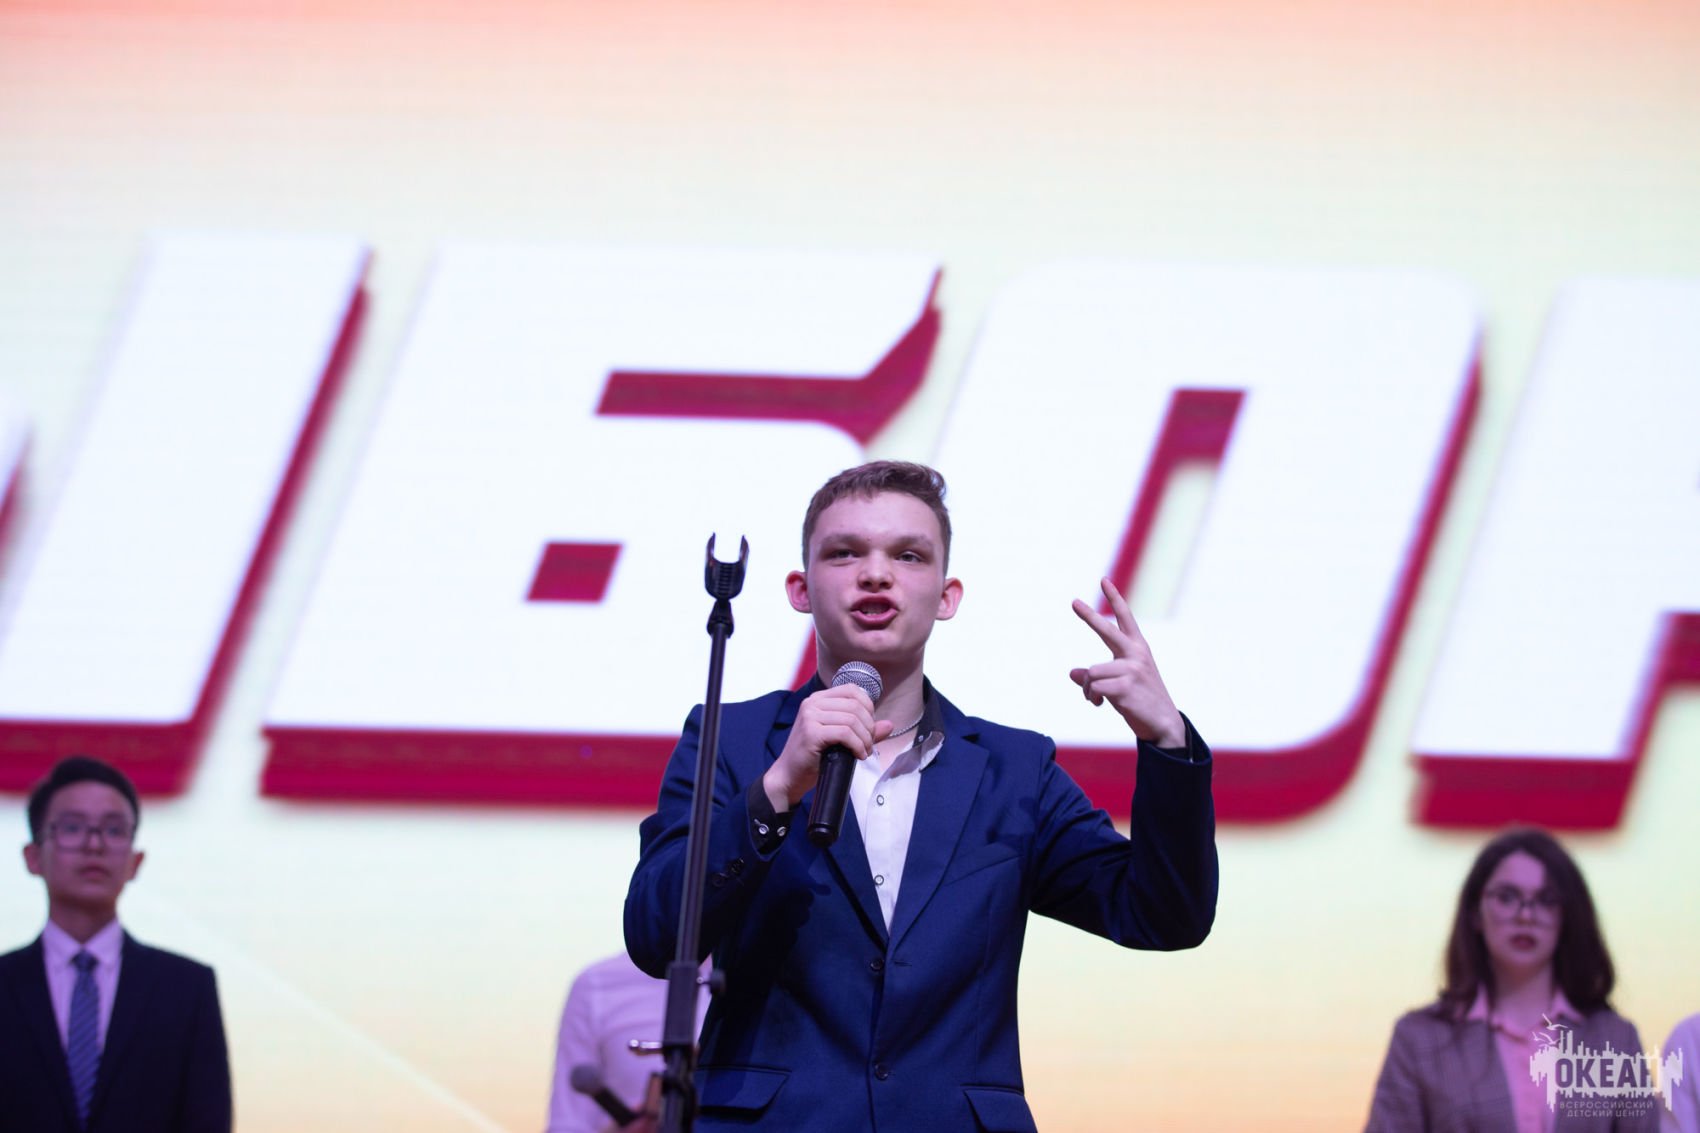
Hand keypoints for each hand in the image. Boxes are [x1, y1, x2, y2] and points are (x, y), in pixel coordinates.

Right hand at [763, 684, 893, 809]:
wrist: (789, 776)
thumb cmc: (814, 757)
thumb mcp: (840, 739)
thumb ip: (863, 730)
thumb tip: (889, 725)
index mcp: (818, 699)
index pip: (852, 690)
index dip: (867, 706)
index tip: (869, 727)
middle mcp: (812, 703)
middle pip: (855, 705)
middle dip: (869, 727)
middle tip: (869, 744)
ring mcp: (810, 716)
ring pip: (852, 720)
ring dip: (865, 739)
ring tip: (864, 752)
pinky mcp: (811, 733)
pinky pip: (845, 734)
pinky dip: (857, 745)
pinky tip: (858, 756)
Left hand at [1069, 578, 1185, 747]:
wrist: (1163, 724)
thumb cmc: (1142, 701)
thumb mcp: (1122, 683)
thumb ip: (1100, 674)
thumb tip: (1072, 673)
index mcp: (1139, 648)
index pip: (1126, 618)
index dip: (1115, 599)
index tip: (1104, 581)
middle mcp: (1136, 654)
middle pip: (1108, 630)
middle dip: (1089, 616)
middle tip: (1073, 602)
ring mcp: (1132, 669)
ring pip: (1091, 672)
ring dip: (1088, 687)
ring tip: (1095, 698)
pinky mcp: (1125, 687)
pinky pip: (1093, 686)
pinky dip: (1091, 696)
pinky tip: (1099, 704)